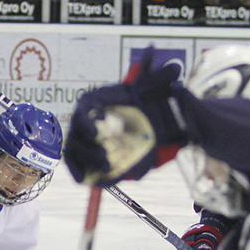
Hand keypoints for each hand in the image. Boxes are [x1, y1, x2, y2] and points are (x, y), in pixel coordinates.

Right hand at [64, 46, 186, 185]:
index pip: (83, 111)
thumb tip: (175, 69)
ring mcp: (79, 138)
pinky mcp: (81, 155)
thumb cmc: (136, 103)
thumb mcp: (147, 90)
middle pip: (77, 135)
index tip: (98, 132)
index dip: (88, 123)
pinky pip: (74, 164)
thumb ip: (158, 80)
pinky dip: (77, 172)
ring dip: (88, 161)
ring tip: (107, 167)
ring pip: (75, 151)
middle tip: (106, 157)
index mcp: (92, 102)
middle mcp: (81, 121)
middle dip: (89, 148)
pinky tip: (84, 180)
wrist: (134, 121)